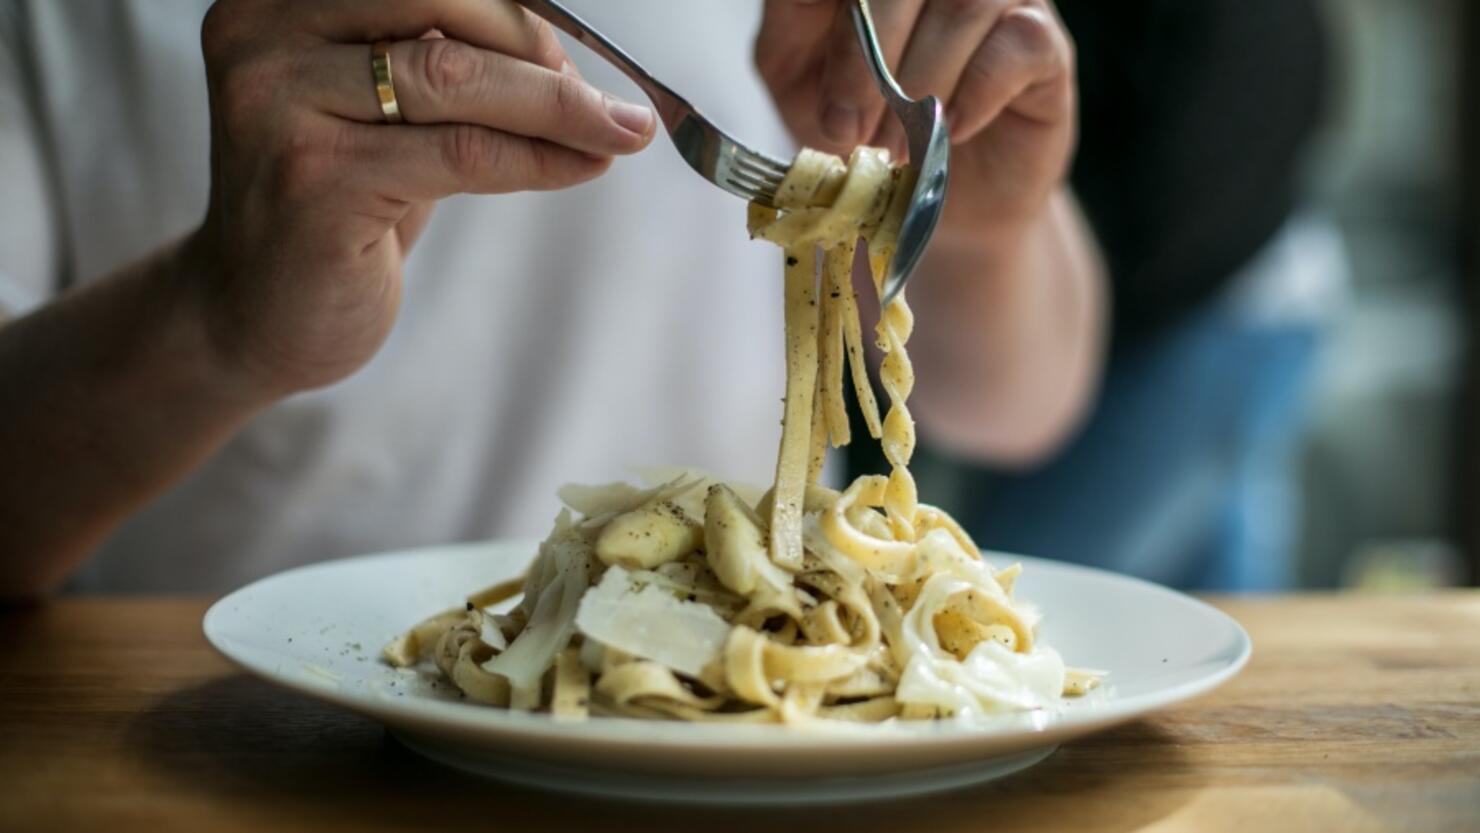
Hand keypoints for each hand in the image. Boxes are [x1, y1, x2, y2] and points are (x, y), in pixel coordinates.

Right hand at [190, 0, 655, 393]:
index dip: (513, 10)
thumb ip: (443, 62)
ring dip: (558, 107)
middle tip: (605, 99)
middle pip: (441, 7)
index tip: (576, 47)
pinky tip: (582, 167)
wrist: (251, 315)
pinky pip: (461, 155)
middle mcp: (263, 38)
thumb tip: (563, 47)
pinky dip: (538, 159)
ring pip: (456, 79)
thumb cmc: (331, 207)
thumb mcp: (381, 115)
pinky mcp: (316, 183)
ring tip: (619, 132)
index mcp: (276, 2)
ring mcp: (280, 108)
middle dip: (541, 49)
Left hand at [755, 0, 1074, 248]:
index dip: (841, 26)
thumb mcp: (799, 80)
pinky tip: (952, 132)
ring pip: (965, 3)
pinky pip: (1018, 43)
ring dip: (921, 84)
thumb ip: (792, 23)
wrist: (930, 201)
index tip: (828, 102)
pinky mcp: (1045, 43)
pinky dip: (974, 95)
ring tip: (897, 147)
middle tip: (851, 131)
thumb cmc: (860, 129)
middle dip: (869, 58)